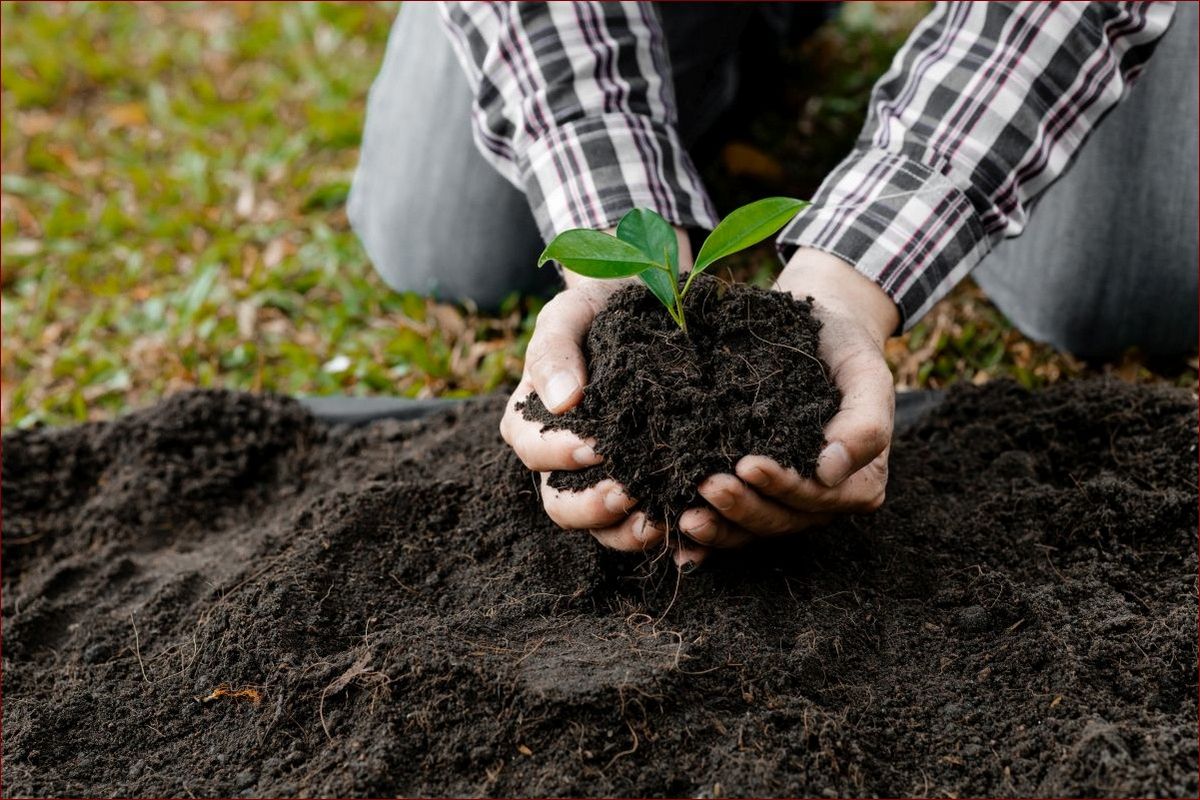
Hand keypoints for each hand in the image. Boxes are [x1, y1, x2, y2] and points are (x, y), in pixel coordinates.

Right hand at [500, 226, 692, 552]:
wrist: (650, 305)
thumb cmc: (599, 308)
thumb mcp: (570, 315)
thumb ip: (554, 352)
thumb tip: (562, 401)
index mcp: (531, 422)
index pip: (533, 449)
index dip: (559, 454)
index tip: (593, 446)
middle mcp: (561, 462)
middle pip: (560, 504)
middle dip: (591, 506)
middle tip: (626, 492)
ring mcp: (602, 480)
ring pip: (601, 527)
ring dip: (627, 530)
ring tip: (659, 520)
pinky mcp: (644, 488)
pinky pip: (646, 525)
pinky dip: (666, 535)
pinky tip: (690, 536)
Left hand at [677, 248, 898, 563]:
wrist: (815, 331)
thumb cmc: (844, 350)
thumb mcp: (867, 375)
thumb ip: (864, 424)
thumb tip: (830, 472)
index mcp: (858, 481)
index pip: (818, 496)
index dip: (784, 486)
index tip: (748, 465)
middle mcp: (822, 500)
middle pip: (781, 519)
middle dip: (742, 507)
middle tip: (707, 486)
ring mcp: (785, 502)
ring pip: (752, 528)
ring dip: (720, 526)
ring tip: (686, 516)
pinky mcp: (753, 495)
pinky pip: (731, 525)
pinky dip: (706, 539)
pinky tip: (679, 544)